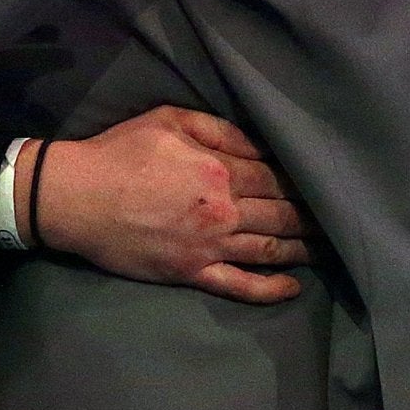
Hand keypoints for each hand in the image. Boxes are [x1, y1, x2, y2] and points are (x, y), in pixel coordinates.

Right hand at [29, 106, 313, 303]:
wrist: (74, 196)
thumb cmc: (118, 152)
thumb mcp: (167, 120)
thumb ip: (218, 129)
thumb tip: (260, 145)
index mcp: (219, 170)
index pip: (275, 177)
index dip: (300, 181)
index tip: (320, 184)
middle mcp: (223, 211)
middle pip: (281, 215)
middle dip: (310, 216)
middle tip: (334, 219)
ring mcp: (210, 246)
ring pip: (270, 250)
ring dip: (302, 249)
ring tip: (323, 248)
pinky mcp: (193, 272)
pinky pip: (241, 285)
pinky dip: (271, 289)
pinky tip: (293, 287)